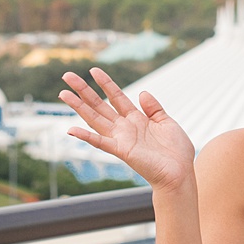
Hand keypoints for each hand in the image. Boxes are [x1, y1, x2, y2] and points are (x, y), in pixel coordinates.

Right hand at [60, 68, 194, 190]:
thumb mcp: (167, 122)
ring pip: (94, 119)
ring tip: (63, 93)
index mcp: (136, 118)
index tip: (93, 70)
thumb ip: (154, 108)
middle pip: (99, 105)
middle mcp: (124, 127)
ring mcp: (121, 138)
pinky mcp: (122, 151)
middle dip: (83, 90)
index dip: (105, 83)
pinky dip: (86, 136)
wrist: (180, 174)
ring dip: (78, 106)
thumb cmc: (175, 152)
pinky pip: (100, 142)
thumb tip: (142, 92)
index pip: (116, 96)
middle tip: (67, 75)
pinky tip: (71, 129)